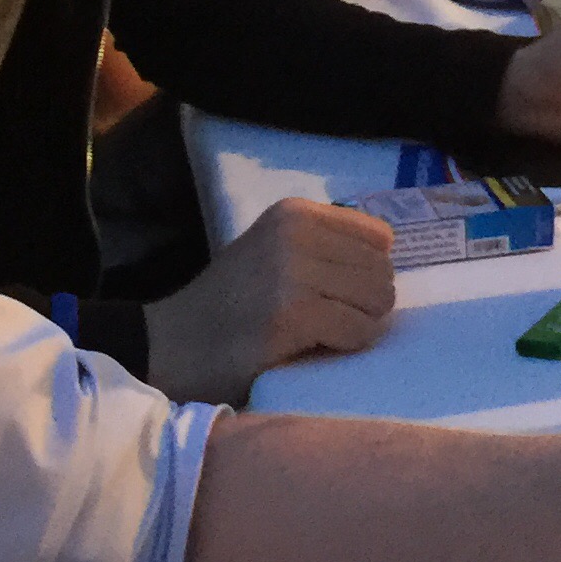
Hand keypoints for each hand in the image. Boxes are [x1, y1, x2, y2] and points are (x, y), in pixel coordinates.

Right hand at [142, 198, 397, 403]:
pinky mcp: (292, 315)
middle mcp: (295, 233)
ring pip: (377, 301)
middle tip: (328, 320)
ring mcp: (293, 273)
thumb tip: (389, 255)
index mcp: (294, 213)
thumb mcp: (273, 250)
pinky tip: (311, 349)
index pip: (379, 237)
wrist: (170, 344)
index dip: (367, 271)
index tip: (339, 292)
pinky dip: (345, 346)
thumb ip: (325, 245)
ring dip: (357, 325)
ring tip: (319, 333)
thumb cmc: (230, 304)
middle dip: (366, 303)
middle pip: (383, 271)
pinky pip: (358, 331)